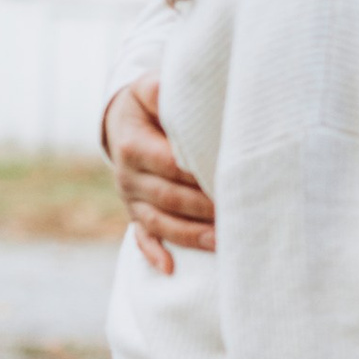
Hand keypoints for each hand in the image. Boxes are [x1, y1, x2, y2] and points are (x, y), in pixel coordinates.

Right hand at [103, 79, 215, 277]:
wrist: (121, 122)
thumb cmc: (148, 104)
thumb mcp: (149, 89)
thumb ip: (162, 91)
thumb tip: (179, 92)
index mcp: (134, 146)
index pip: (170, 165)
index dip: (198, 174)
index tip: (228, 178)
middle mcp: (129, 176)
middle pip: (169, 197)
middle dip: (203, 208)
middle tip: (237, 212)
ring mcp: (131, 198)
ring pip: (160, 221)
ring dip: (191, 234)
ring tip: (222, 242)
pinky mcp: (134, 212)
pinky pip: (142, 236)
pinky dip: (154, 253)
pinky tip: (170, 268)